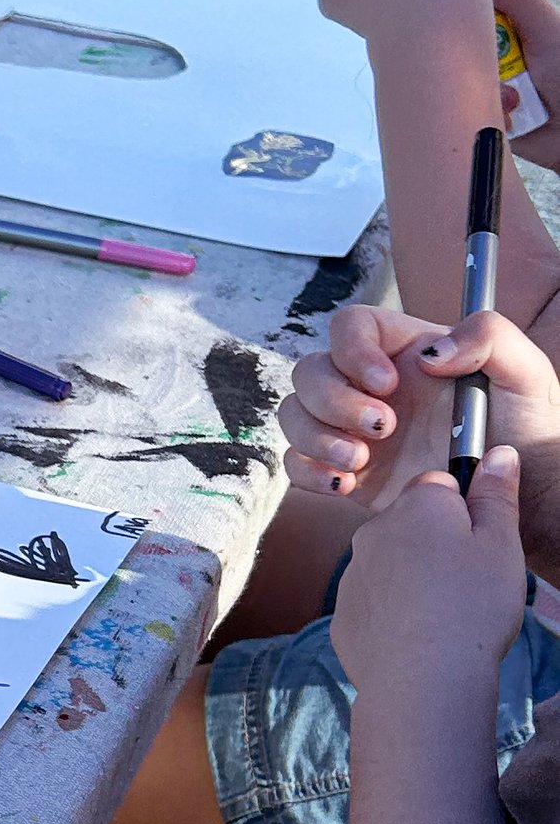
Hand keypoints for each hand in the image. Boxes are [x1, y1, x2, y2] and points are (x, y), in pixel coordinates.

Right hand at [279, 303, 559, 503]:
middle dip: (335, 402)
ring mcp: (353, 428)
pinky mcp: (346, 470)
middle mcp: (370, 386)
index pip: (350, 326)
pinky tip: (346, 485)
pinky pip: (297, 462)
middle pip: (310, 372)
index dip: (353, 350)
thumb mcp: (528, 372)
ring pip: (295, 415)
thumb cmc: (529, 429)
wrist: (522, 497)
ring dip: (317, 438)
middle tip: (383, 430)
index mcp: (406, 351)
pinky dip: (310, 472)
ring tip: (361, 462)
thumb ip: (490, 337)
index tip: (386, 383)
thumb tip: (430, 355)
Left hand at [336, 452, 524, 823]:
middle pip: (412, 526)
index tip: (480, 546)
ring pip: (392, 566)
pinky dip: (394, 616)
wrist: (422, 681)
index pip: (440, 487)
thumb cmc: (471, 607)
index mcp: (416, 505)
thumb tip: (499, 452)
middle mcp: (373, 531)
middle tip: (468, 586)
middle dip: (438, 547)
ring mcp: (352, 575)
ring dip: (414, 581)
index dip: (465, 514)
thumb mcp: (501, 544)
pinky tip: (418, 640)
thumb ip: (497, 494)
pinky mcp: (342, 616)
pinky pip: (375, 605)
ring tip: (445, 617)